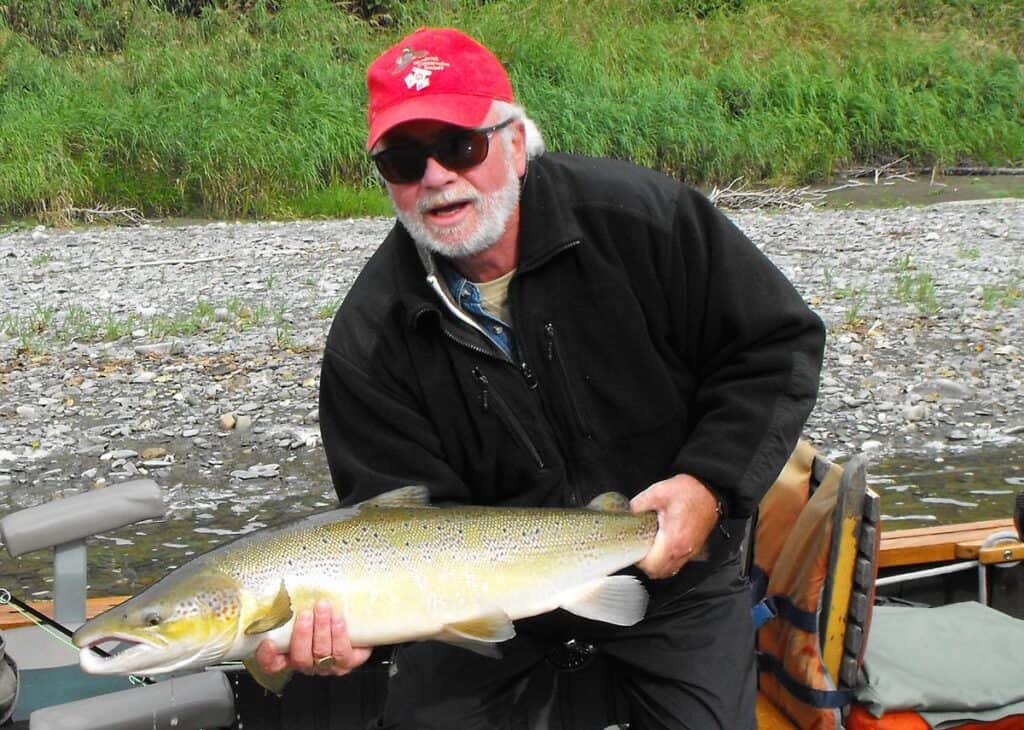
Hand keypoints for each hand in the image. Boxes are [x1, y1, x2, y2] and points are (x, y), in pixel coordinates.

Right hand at [255, 600, 371, 676]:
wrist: (357, 625)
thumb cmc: (326, 615)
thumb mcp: (308, 610)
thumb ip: (296, 604)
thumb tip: (288, 581)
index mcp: (291, 654)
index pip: (273, 663)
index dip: (268, 656)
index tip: (268, 641)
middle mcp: (307, 662)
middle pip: (299, 657)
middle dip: (302, 635)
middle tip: (305, 614)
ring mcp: (327, 666)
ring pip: (321, 653)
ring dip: (321, 629)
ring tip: (323, 608)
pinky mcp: (347, 663)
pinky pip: (342, 653)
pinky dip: (338, 634)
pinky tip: (338, 619)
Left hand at [630, 474, 719, 578]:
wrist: (710, 491)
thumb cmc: (689, 492)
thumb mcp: (658, 492)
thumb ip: (639, 504)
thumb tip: (626, 513)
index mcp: (673, 538)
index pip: (652, 565)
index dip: (639, 560)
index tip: (634, 548)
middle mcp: (683, 550)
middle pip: (659, 573)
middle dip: (646, 565)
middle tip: (640, 549)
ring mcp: (690, 552)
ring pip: (669, 571)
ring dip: (657, 566)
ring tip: (650, 549)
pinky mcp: (695, 550)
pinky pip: (678, 565)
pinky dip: (667, 562)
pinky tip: (662, 548)